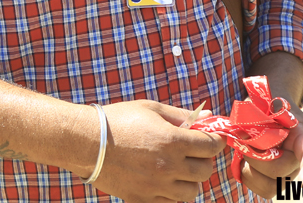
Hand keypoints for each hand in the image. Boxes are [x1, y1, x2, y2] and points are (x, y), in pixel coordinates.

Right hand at [88, 100, 225, 202]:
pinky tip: (162, 180)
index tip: (213, 138)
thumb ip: (182, 115)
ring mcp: (156, 186)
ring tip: (177, 168)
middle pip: (205, 171)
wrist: (86, 142)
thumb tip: (208, 116)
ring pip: (191, 192)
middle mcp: (168, 166)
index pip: (211, 146)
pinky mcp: (142, 199)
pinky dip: (172, 193)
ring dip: (189, 179)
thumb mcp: (151, 109)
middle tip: (193, 152)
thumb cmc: (118, 120)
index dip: (217, 141)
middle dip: (204, 160)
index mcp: (172, 141)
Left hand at [238, 104, 302, 199]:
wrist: (268, 111)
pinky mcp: (273, 181)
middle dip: (256, 159)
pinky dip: (247, 178)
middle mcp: (297, 159)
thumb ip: (258, 115)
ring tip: (242, 153)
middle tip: (244, 142)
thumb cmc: (267, 106)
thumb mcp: (265, 102)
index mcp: (301, 136)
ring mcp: (287, 172)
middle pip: (280, 170)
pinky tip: (242, 163)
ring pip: (271, 186)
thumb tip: (244, 132)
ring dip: (250, 170)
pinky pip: (262, 189)